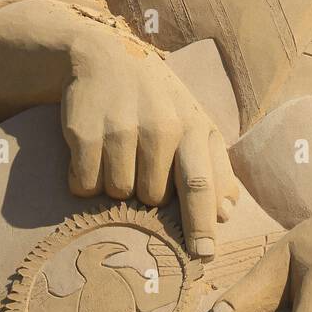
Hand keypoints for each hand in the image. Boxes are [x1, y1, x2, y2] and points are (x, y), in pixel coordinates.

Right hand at [0, 0, 239, 257]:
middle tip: (141, 165)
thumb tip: (228, 213)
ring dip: (115, 185)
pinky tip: (92, 152)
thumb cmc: (158, 100)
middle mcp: (160, 127)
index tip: (204, 255)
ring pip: (117, 194)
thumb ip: (215, 167)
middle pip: (153, 197)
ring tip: (117, 153)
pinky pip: (84, 185)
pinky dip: (85, 179)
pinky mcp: (84, 133)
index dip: (202, 224)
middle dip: (146, 194)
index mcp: (192, 126)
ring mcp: (120, 129)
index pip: (200, 184)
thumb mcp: (194, 122)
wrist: (105, 57)